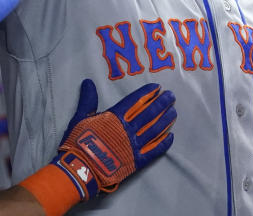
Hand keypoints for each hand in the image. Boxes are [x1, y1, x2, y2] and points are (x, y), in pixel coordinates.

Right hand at [51, 79, 175, 200]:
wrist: (80, 170)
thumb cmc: (79, 143)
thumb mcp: (80, 118)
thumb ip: (88, 100)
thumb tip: (88, 82)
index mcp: (115, 117)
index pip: (136, 101)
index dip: (148, 93)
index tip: (157, 87)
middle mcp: (128, 129)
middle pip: (150, 113)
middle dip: (162, 103)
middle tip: (171, 96)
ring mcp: (133, 145)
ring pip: (155, 130)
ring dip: (166, 120)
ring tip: (174, 112)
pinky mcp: (136, 161)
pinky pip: (154, 150)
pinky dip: (164, 143)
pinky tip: (171, 136)